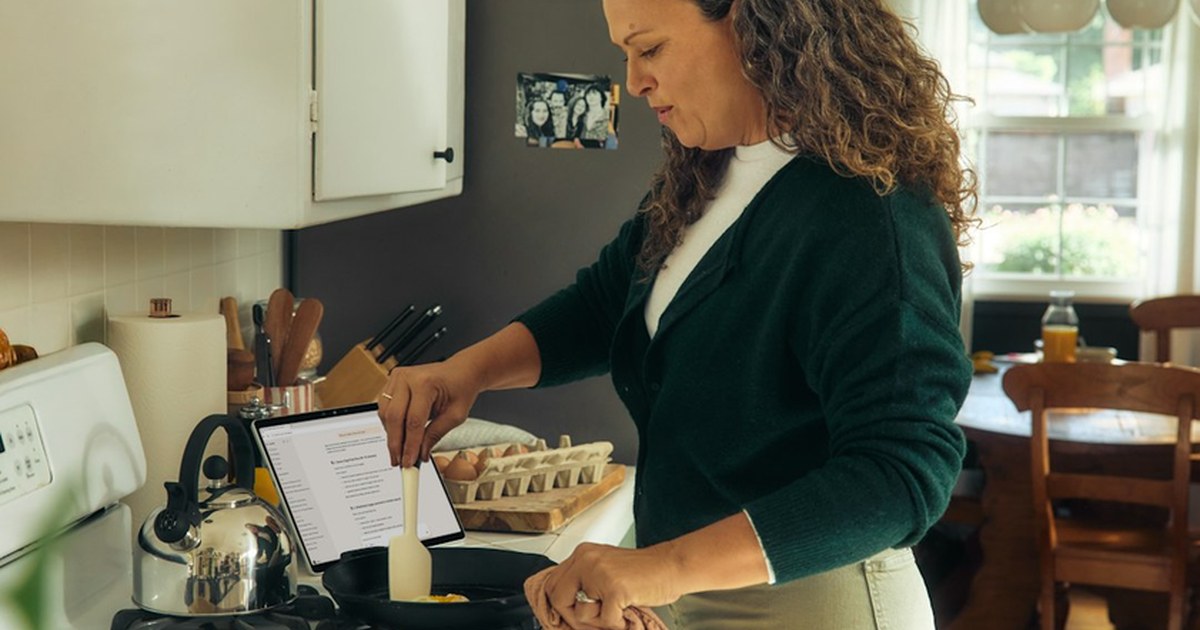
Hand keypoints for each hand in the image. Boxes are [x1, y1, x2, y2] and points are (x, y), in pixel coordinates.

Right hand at [376, 358, 482, 467]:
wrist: (460, 371)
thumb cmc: (461, 388)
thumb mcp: (456, 416)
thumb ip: (435, 435)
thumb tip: (420, 454)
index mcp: (426, 383)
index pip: (413, 421)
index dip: (409, 445)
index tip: (409, 462)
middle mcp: (407, 377)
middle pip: (394, 418)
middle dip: (395, 444)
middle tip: (399, 462)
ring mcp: (397, 378)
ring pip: (385, 414)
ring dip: (391, 435)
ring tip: (399, 452)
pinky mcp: (392, 382)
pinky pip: (384, 408)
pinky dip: (390, 424)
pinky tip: (398, 436)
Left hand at [542, 542, 682, 628]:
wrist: (672, 566)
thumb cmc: (644, 572)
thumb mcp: (605, 569)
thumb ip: (584, 582)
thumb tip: (564, 609)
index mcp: (582, 554)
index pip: (553, 584)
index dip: (561, 605)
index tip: (573, 617)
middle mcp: (586, 559)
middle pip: (558, 598)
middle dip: (573, 618)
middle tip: (595, 621)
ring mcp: (599, 573)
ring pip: (580, 613)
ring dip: (599, 621)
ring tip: (616, 611)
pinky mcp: (615, 589)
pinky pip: (606, 620)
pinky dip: (618, 623)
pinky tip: (628, 612)